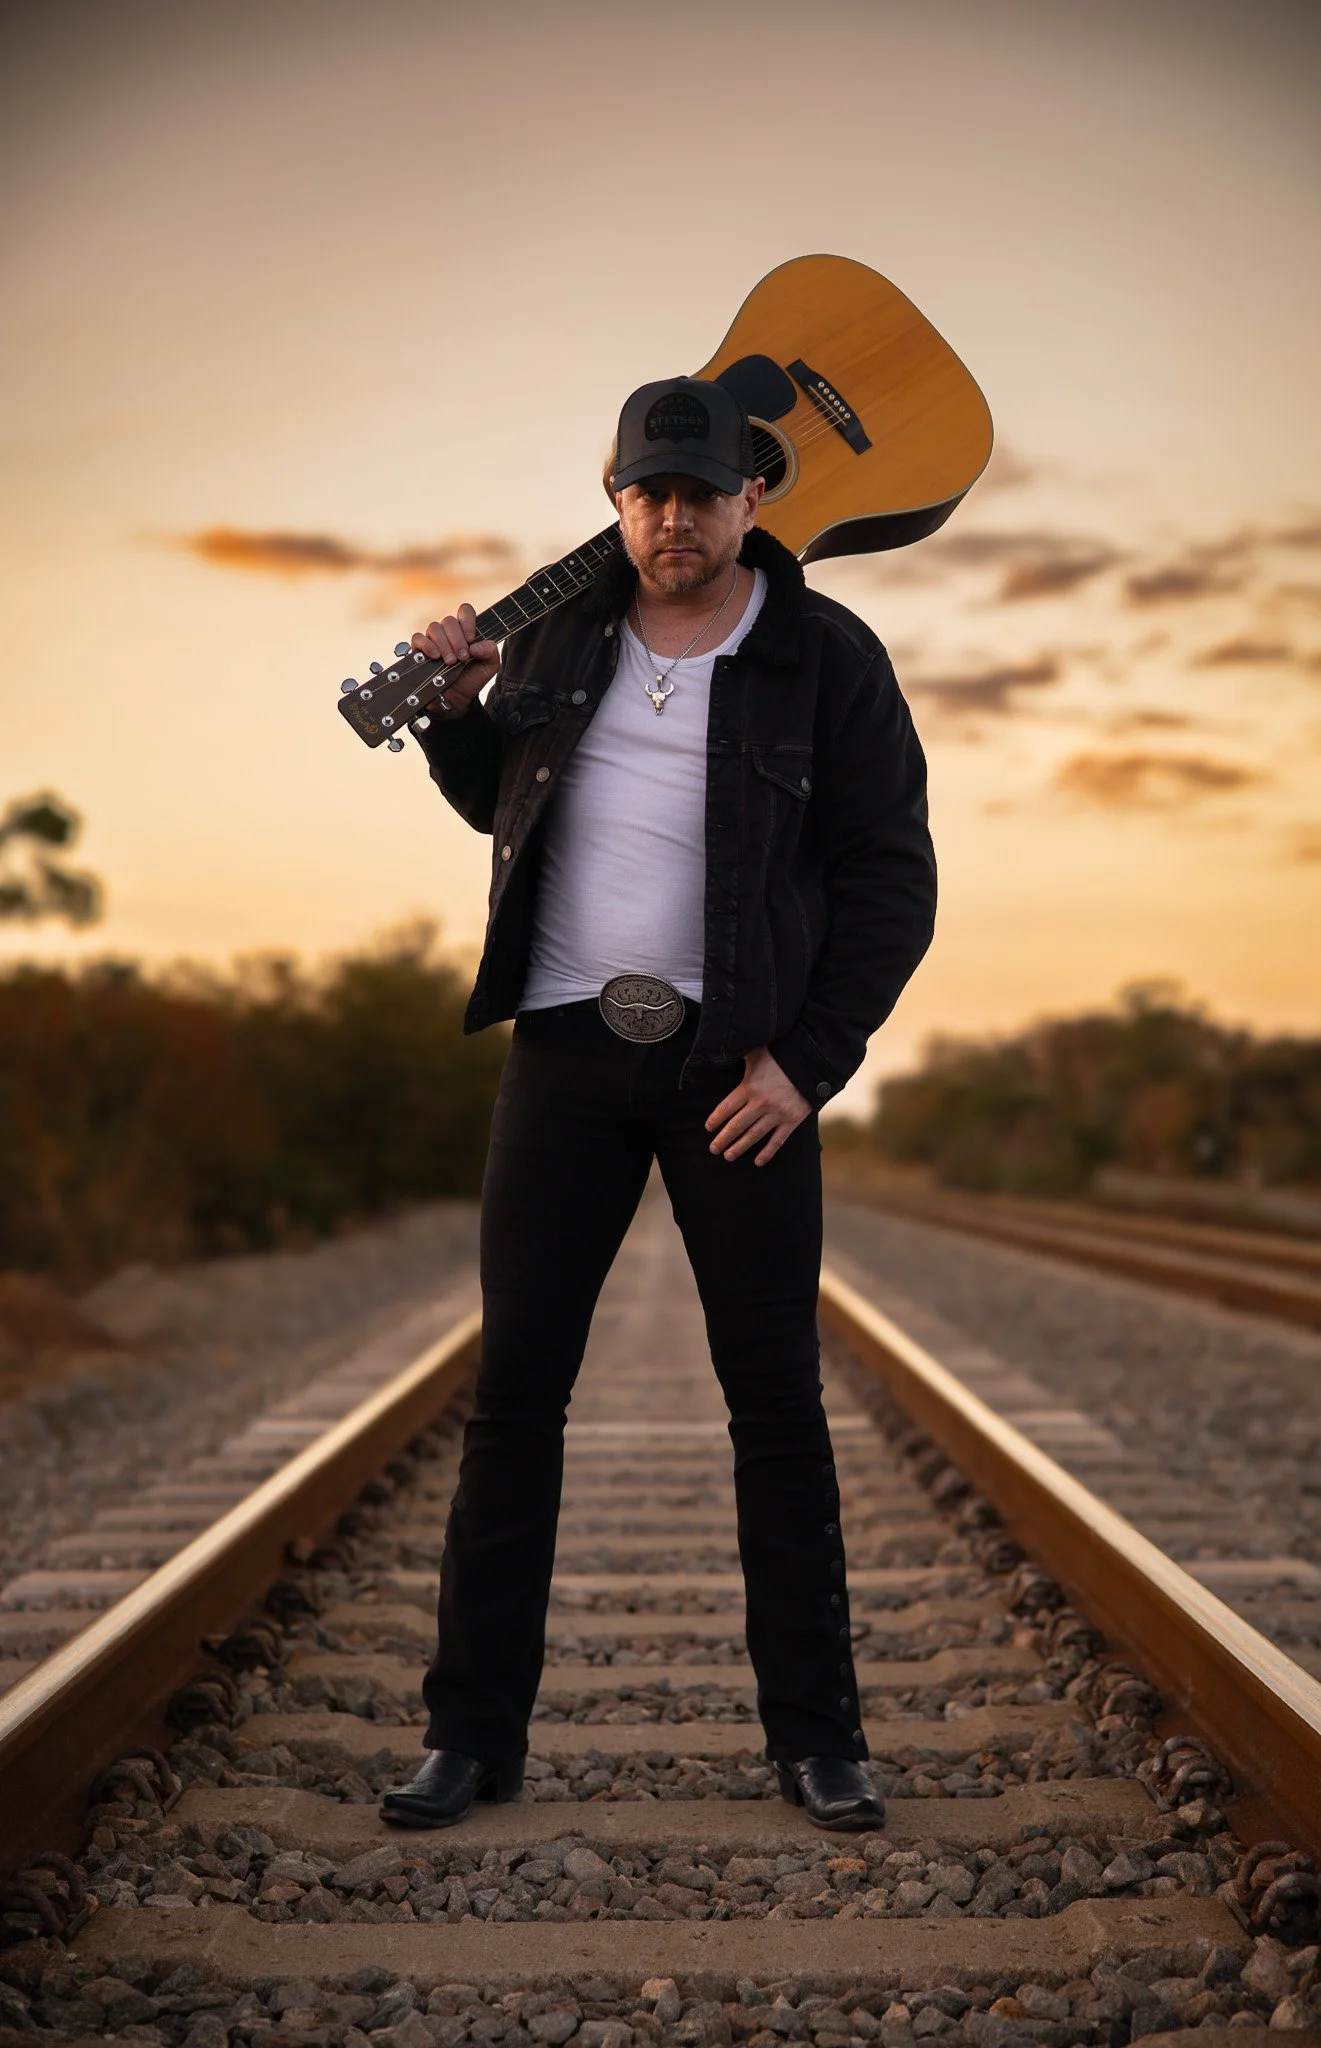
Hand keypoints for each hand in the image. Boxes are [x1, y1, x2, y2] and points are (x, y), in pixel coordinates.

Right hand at [411, 604, 499, 715]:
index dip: (468, 621)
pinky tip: (435, 656)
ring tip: (451, 662)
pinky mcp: (419, 650)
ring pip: (434, 628)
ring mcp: (433, 640)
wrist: (457, 700)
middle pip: (449, 620)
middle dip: (457, 640)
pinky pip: (418, 638)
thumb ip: (491, 652)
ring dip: (444, 645)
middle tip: (463, 657)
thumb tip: (476, 645)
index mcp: (464, 631)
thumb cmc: (472, 680)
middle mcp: (448, 632)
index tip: (471, 639)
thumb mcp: (490, 667)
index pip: (464, 611)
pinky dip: (427, 645)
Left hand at [706, 1047, 811, 1166]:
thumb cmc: (781, 1054)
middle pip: (736, 1126)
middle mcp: (761, 1103)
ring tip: (728, 1156)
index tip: (709, 1128)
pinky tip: (758, 1162)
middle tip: (713, 1149)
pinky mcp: (792, 1120)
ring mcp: (777, 1114)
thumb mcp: (757, 1052)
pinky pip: (777, 1141)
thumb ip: (740, 1055)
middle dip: (723, 1139)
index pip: (726, 1108)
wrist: (813, 1061)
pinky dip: (767, 1152)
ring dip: (739, 1148)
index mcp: (749, 1087)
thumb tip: (724, 1050)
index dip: (715, 1120)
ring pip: (753, 1136)